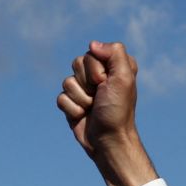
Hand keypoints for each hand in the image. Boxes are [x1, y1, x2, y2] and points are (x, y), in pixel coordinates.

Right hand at [58, 41, 139, 158]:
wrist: (108, 140)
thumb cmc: (118, 110)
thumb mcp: (124, 77)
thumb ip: (114, 52)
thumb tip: (92, 44)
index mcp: (112, 66)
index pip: (91, 53)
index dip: (96, 69)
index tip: (106, 84)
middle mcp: (97, 75)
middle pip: (76, 63)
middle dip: (87, 83)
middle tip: (99, 97)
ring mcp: (83, 89)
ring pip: (67, 82)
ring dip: (80, 99)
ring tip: (92, 108)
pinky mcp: (71, 104)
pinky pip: (61, 98)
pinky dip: (72, 109)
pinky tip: (83, 116)